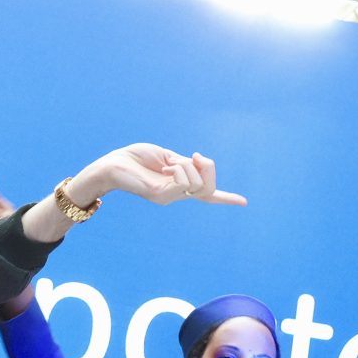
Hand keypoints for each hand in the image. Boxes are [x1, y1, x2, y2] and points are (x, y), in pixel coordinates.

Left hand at [97, 144, 245, 206]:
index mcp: (179, 185)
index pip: (207, 195)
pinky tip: (166, 167)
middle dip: (209, 166)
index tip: (244, 202)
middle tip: (192, 155)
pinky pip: (185, 182)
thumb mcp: (167, 156)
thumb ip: (185, 162)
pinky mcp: (161, 196)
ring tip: (169, 163)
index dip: (226, 198)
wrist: (112, 164)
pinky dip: (180, 169)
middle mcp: (176, 194)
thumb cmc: (135, 159)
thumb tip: (198, 164)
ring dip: (189, 165)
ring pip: (198, 184)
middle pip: (209, 187)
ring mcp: (169, 197)